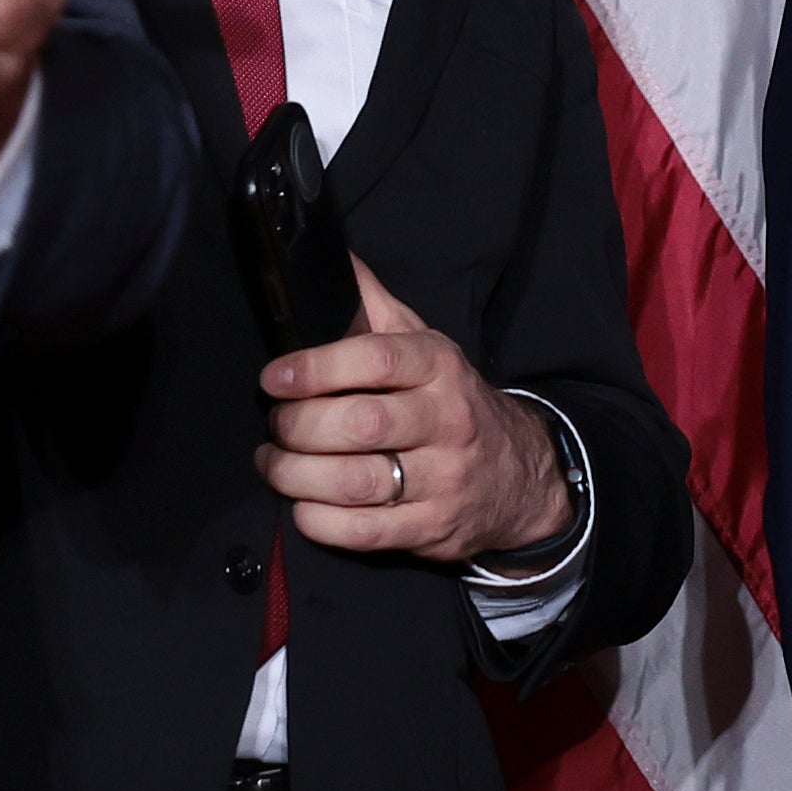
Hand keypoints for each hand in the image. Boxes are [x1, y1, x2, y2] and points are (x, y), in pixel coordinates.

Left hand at [256, 267, 576, 560]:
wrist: (518, 475)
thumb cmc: (450, 401)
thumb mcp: (424, 344)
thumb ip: (373, 304)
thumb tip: (331, 257)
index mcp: (439, 367)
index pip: (375, 359)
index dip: (315, 367)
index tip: (274, 377)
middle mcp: (445, 421)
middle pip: (359, 425)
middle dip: (298, 425)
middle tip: (274, 424)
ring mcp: (442, 481)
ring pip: (356, 483)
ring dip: (296, 475)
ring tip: (273, 463)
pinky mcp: (431, 529)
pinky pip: (363, 533)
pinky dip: (319, 521)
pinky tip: (301, 504)